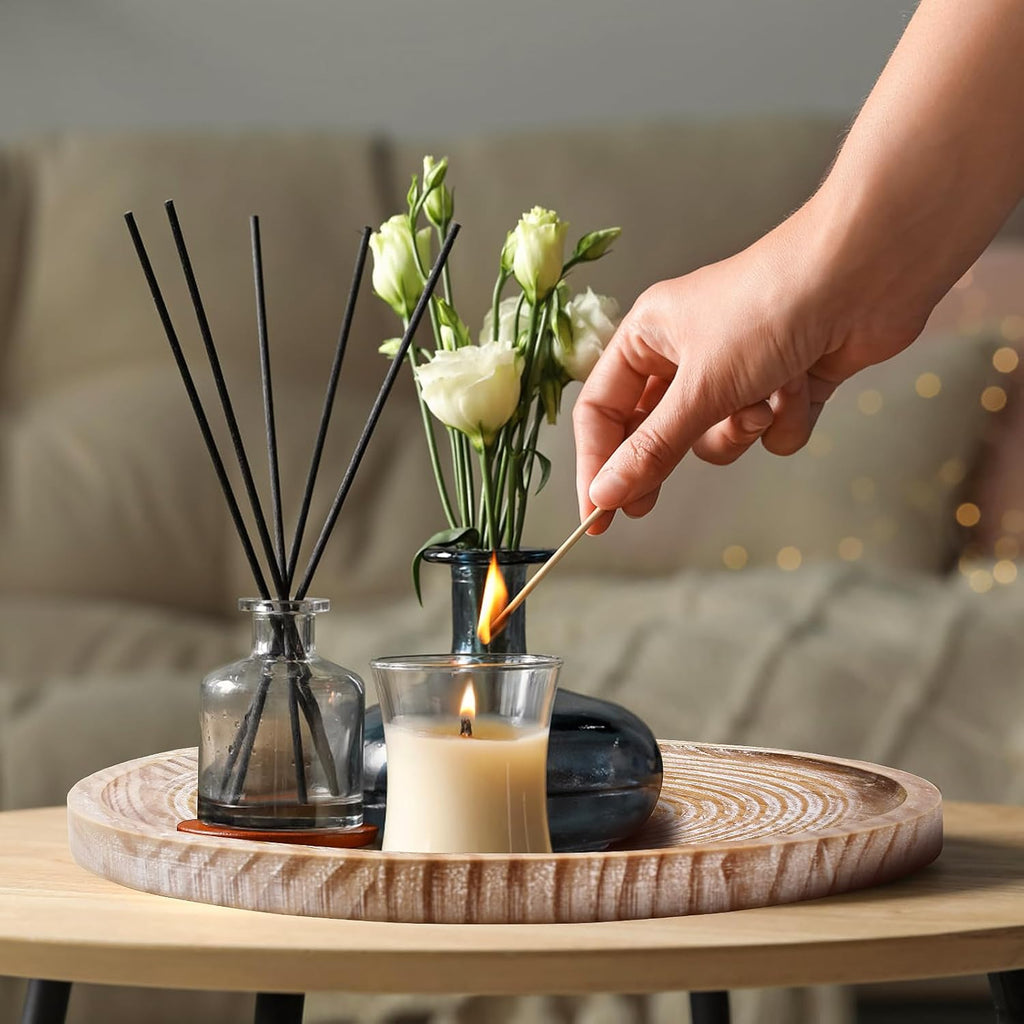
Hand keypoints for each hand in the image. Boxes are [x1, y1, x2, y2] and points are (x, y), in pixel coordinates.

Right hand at [572, 200, 930, 531]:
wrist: (865, 272)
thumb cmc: (769, 309)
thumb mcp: (699, 388)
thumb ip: (652, 448)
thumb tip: (605, 493)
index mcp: (650, 337)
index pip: (602, 410)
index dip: (596, 462)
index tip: (597, 513)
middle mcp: (689, 353)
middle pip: (654, 429)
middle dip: (663, 460)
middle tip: (644, 509)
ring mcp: (740, 369)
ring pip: (715, 437)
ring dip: (737, 432)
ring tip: (760, 407)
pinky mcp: (787, 383)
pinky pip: (768, 430)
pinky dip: (786, 420)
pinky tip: (803, 389)